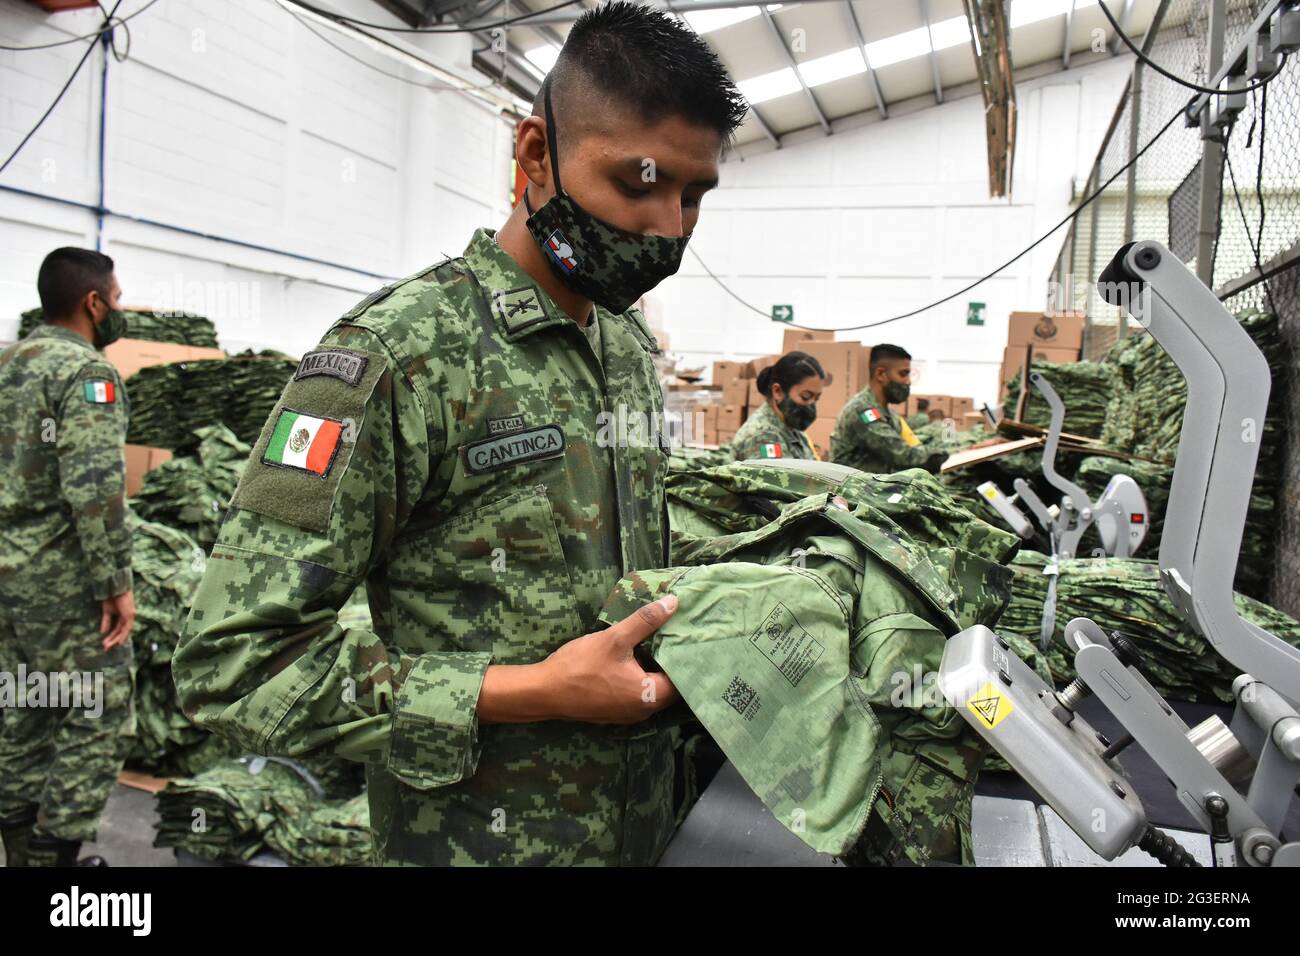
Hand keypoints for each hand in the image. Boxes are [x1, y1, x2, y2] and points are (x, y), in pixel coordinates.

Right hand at [99, 589, 134, 649]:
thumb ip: (106, 622)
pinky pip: (127, 627)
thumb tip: (103, 632)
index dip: (111, 637)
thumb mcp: (107, 611)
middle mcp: (128, 617)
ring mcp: (130, 615)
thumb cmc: (111, 596)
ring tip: (107, 646)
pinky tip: (119, 642)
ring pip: (124, 631)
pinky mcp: (130, 614)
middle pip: (121, 632)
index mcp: (123, 615)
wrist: (114, 588)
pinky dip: (123, 635)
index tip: (104, 644)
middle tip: (105, 649)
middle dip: (113, 640)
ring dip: (115, 639)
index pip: (118, 629)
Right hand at [539, 594, 680, 723]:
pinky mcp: (614, 712)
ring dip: (655, 669)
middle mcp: (643, 710)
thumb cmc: (580, 666)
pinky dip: (640, 677)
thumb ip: (646, 621)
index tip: (691, 637)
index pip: (683, 679)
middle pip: (669, 686)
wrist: (543, 692)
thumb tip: (673, 603)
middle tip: (679, 636)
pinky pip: (636, 694)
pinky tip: (637, 658)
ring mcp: (628, 714)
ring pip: (652, 690)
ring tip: (661, 642)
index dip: (688, 657)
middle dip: (673, 662)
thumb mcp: (615, 638)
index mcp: (649, 696)